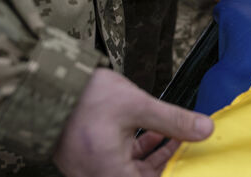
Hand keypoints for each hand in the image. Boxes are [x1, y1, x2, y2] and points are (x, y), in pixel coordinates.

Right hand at [53, 69, 213, 176]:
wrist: (45, 83)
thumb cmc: (86, 96)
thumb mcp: (137, 105)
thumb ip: (173, 121)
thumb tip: (205, 129)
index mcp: (108, 171)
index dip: (170, 171)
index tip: (189, 161)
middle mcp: (95, 175)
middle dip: (166, 163)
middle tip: (188, 145)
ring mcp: (87, 168)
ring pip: (130, 171)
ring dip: (154, 156)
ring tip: (176, 137)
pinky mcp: (85, 157)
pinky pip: (117, 162)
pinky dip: (137, 151)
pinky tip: (154, 133)